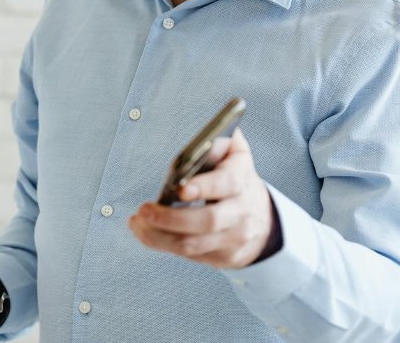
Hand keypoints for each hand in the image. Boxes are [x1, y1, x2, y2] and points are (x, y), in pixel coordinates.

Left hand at [128, 128, 281, 268]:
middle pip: (208, 220)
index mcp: (242, 180)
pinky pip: (189, 255)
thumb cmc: (237, 179)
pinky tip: (147, 232)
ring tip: (137, 222)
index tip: (180, 189)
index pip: (226, 184)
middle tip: (144, 210)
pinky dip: (163, 244)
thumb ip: (217, 145)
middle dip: (171, 218)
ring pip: (193, 244)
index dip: (204, 187)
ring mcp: (234, 239)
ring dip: (159, 236)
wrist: (262, 218)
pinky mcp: (224, 257)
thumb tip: (203, 141)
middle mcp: (241, 212)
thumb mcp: (234, 155)